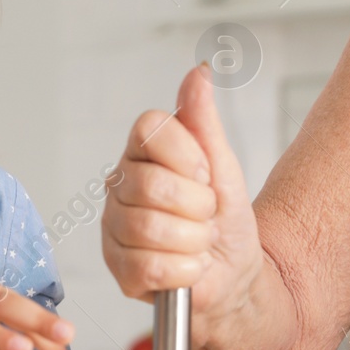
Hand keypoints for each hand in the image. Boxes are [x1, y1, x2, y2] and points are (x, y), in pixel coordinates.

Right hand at [101, 66, 262, 321]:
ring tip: (198, 242)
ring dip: (193, 240)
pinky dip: (184, 269)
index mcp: (142, 154)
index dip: (186, 155)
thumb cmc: (224, 221)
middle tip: (205, 215)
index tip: (205, 175)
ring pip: (149, 226)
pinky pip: (151, 265)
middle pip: (151, 183)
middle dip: (196, 205)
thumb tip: (197, 73)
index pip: (149, 128)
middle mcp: (120, 187)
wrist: (235, 276)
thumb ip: (203, 121)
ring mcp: (114, 229)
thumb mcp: (223, 166)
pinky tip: (187, 266)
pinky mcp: (119, 270)